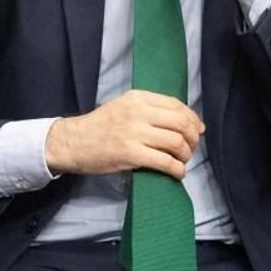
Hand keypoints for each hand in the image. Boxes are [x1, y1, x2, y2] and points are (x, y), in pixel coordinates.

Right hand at [44, 89, 203, 179]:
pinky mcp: (130, 154)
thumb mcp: (123, 107)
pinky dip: (176, 169)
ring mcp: (134, 133)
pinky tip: (177, 173)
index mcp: (137, 98)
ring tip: (182, 161)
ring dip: (186, 155)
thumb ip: (149, 110)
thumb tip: (184, 121)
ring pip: (176, 142)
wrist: (72, 142)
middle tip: (191, 148)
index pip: (176, 105)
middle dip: (192, 138)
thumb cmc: (99, 127)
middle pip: (181, 123)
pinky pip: (164, 161)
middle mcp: (138, 112)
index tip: (197, 130)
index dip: (192, 118)